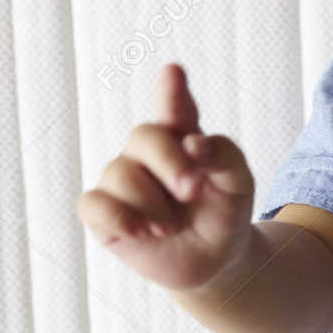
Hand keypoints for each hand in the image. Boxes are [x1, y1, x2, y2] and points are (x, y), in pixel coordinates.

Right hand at [76, 63, 255, 290]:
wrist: (214, 260)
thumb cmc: (224, 212)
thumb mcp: (238, 183)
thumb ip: (223, 155)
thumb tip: (193, 143)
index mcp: (183, 137)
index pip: (174, 109)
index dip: (171, 91)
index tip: (173, 71)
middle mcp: (147, 153)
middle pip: (145, 136)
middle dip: (171, 164)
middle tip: (192, 191)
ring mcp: (121, 179)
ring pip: (121, 174)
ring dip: (155, 207)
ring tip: (172, 227)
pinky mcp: (102, 212)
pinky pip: (94, 204)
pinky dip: (121, 218)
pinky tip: (143, 233)